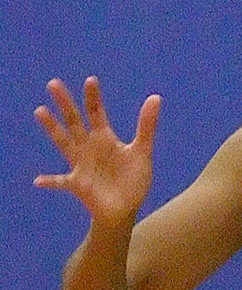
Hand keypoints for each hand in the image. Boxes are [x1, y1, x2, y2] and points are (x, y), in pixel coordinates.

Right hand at [34, 77, 160, 224]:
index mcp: (104, 138)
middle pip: (74, 121)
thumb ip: (146, 126)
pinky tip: (38, 181)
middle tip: (53, 84)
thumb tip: (156, 97)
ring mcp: (80, 164)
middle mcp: (88, 147)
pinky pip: (60, 182)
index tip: (91, 80)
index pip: (96, 112)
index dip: (93, 97)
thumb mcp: (142, 152)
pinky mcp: (77, 184)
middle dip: (65, 104)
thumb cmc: (132, 180)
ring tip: (40, 111)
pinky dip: (50, 181)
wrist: (125, 208)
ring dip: (52, 128)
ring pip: (63, 142)